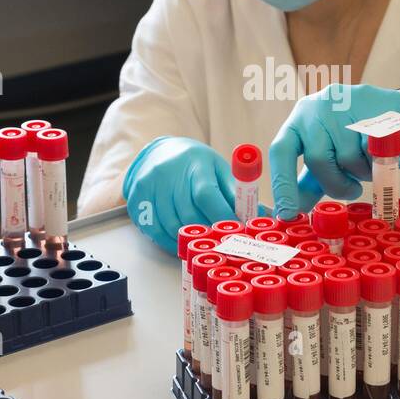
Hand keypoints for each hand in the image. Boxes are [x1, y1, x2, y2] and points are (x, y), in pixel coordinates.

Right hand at [122, 136, 241, 253]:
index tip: (235, 233)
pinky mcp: (137, 201)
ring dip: (189, 241)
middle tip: (222, 244)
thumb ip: (236, 194)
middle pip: (188, 214)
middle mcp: (169, 175)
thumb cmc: (195, 165)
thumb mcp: (218, 170)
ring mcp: (149, 188)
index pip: (206, 194)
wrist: (159, 154)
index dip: (221, 217)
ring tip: (203, 245)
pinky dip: (170, 242)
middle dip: (208, 234)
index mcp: (194, 165)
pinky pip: (155, 231)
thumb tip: (261, 217)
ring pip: (171, 226)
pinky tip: (182, 243)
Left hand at [269, 84, 399, 219]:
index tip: (289, 213)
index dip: (283, 184)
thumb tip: (291, 211)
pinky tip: (384, 152)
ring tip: (369, 162)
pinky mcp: (378, 107)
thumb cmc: (356, 140)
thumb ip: (310, 181)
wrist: (396, 114)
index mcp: (300, 119)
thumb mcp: (329, 158)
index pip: (281, 150)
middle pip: (317, 158)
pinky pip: (373, 150)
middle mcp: (319, 106)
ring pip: (348, 157)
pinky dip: (379, 162)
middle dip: (335, 183)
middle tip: (352, 190)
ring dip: (361, 172)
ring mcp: (347, 102)